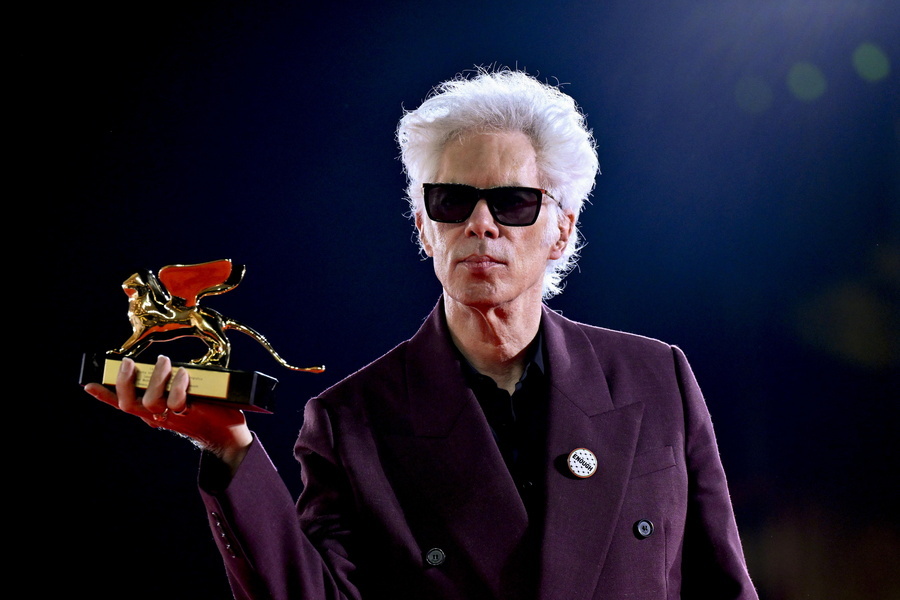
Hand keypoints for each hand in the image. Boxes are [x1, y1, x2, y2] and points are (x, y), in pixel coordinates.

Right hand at [84, 355, 252, 471]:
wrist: (227, 435)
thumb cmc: (205, 412)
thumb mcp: (182, 396)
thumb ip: (169, 385)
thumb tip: (162, 364)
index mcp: (151, 412)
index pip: (123, 404)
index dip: (105, 396)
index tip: (89, 384)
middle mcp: (157, 416)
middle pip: (128, 404)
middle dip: (124, 382)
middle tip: (128, 362)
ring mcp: (172, 417)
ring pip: (150, 401)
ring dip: (156, 377)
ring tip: (165, 361)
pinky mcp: (189, 415)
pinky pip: (177, 401)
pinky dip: (178, 386)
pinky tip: (184, 374)